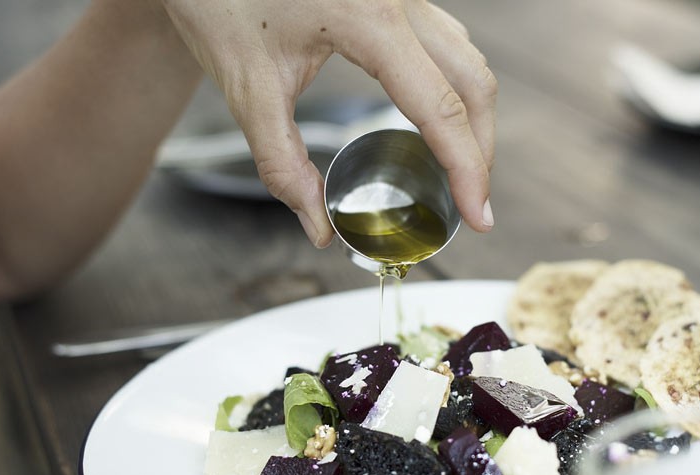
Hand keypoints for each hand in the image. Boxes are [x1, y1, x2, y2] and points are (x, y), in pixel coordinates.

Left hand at [159, 0, 496, 246]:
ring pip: (466, 57)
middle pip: (472, 81)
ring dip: (472, 116)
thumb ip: (283, 163)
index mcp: (368, 18)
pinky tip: (438, 121)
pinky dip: (453, 87)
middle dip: (479, 148)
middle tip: (471, 202)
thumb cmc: (219, 0)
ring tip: (459, 169)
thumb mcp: (248, 88)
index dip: (467, 169)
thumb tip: (318, 227)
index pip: (440, 107)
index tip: (478, 215)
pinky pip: (445, 41)